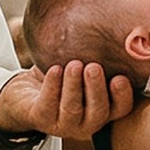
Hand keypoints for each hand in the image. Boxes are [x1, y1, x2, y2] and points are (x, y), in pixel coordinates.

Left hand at [0, 60, 133, 140]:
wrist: (27, 91)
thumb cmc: (63, 77)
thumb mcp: (84, 66)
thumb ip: (99, 57)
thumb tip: (117, 25)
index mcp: (103, 109)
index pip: (121, 108)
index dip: (123, 95)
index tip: (120, 77)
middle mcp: (87, 122)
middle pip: (98, 111)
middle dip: (96, 88)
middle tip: (93, 67)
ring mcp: (64, 124)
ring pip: (72, 108)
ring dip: (73, 86)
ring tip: (73, 65)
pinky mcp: (41, 118)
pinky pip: (47, 104)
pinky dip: (52, 85)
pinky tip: (55, 69)